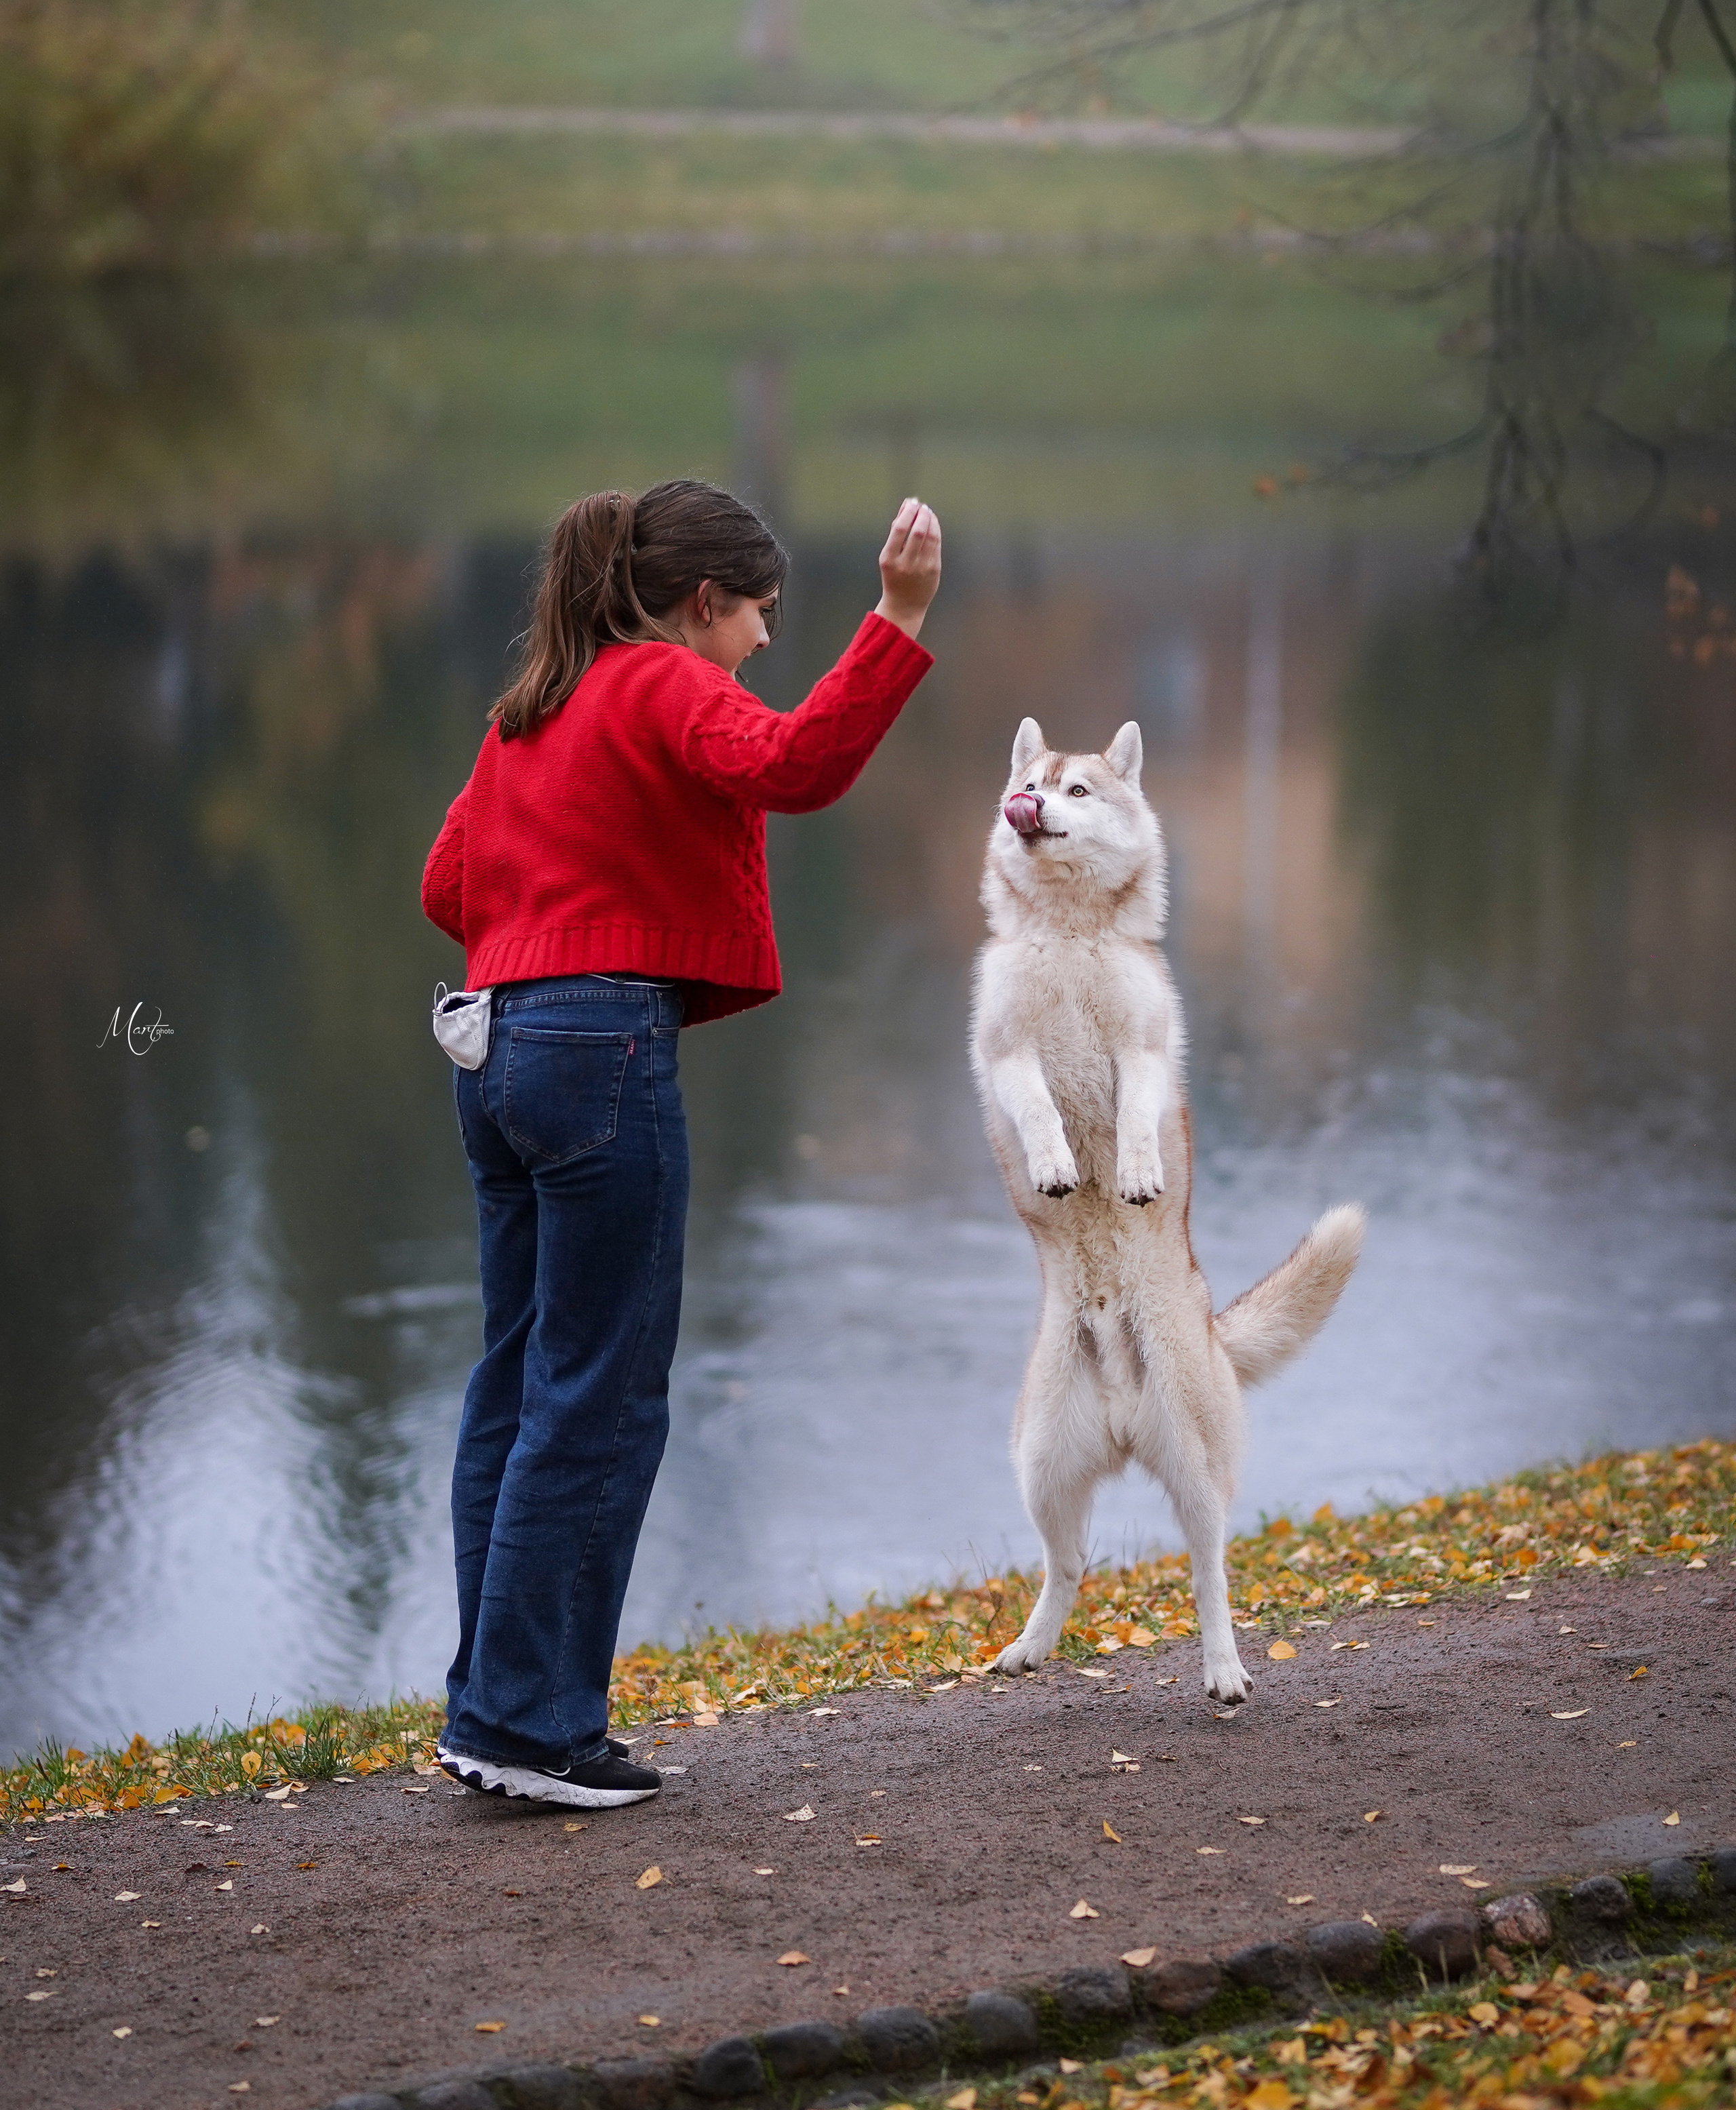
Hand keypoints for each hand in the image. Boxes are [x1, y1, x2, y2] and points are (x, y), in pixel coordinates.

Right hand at [875, 497, 941, 639]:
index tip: (911, 503)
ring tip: (928, 512)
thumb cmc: (894, 578)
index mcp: (889, 559)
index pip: (900, 529)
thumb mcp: (888, 558)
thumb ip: (895, 534)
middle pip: (918, 531)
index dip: (907, 512)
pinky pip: (937, 545)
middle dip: (922, 514)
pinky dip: (936, 531)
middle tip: (922, 506)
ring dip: (931, 520)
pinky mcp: (934, 569)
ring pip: (931, 537)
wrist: (904, 606)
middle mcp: (906, 563)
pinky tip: (933, 524)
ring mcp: (922, 567)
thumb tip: (905, 508)